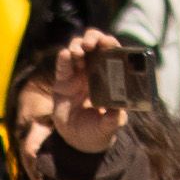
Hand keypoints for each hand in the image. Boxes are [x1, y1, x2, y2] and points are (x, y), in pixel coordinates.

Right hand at [54, 29, 130, 154]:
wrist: (77, 141)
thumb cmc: (98, 131)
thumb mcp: (109, 127)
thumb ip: (113, 120)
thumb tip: (117, 112)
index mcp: (111, 77)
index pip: (112, 53)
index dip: (110, 43)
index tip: (108, 42)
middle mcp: (95, 72)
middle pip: (94, 45)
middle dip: (93, 38)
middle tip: (91, 44)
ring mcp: (77, 76)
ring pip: (77, 50)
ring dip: (78, 45)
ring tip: (79, 51)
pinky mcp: (62, 83)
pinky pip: (62, 66)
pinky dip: (64, 58)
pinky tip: (67, 55)